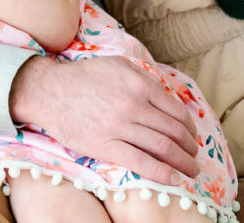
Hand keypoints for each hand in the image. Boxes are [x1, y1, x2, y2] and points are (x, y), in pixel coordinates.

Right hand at [10, 56, 198, 184]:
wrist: (49, 91)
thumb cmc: (83, 77)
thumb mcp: (117, 64)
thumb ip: (143, 77)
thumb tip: (167, 95)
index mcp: (139, 84)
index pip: (176, 111)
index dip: (189, 127)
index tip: (192, 136)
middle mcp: (133, 105)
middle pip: (173, 131)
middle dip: (190, 147)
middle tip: (194, 155)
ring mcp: (120, 127)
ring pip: (162, 148)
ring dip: (183, 162)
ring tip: (191, 170)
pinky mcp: (105, 146)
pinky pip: (141, 163)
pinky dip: (162, 173)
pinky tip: (173, 179)